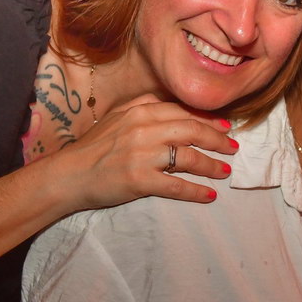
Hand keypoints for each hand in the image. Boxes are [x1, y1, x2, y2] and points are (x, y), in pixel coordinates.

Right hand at [49, 94, 238, 215]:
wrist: (68, 175)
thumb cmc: (94, 147)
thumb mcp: (118, 116)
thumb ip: (145, 106)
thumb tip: (174, 106)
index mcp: (141, 110)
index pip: (184, 112)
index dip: (209, 120)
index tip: (225, 127)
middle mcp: (145, 128)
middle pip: (193, 131)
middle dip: (218, 140)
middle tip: (233, 148)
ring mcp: (143, 155)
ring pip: (189, 157)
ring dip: (212, 165)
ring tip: (225, 171)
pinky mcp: (140, 180)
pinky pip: (176, 186)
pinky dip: (196, 191)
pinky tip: (209, 195)